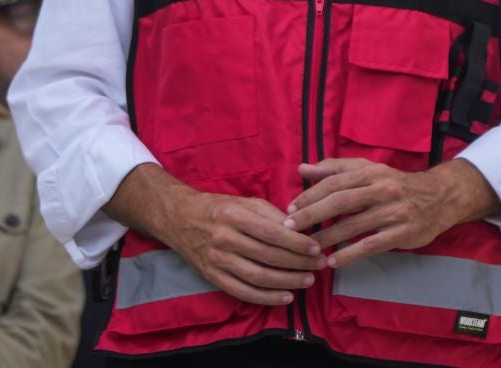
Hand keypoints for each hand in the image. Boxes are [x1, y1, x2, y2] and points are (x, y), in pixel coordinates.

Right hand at [156, 185, 323, 305]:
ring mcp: (217, 260)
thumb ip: (272, 215)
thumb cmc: (221, 208)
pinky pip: (242, 292)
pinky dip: (266, 297)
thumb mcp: (247, 202)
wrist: (180, 219)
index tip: (317, 248)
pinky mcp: (212, 277)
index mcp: (235, 216)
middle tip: (320, 264)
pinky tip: (285, 296)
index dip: (297, 243)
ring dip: (287, 281)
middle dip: (298, 262)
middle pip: (268, 256)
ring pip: (258, 277)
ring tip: (308, 280)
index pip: (272, 233)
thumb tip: (300, 230)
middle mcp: (224, 239)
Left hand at [285, 158, 496, 267]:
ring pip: (353, 226)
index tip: (289, 209)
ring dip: (326, 239)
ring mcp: (395, 211)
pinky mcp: (403, 232)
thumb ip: (336, 169)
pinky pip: (371, 245)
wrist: (441, 197)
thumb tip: (302, 169)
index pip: (336, 182)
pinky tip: (333, 261)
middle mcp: (384, 189)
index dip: (311, 195)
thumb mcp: (370, 170)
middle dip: (312, 215)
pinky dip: (350, 254)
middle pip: (341, 202)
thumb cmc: (397, 184)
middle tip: (289, 229)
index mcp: (374, 172)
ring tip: (305, 249)